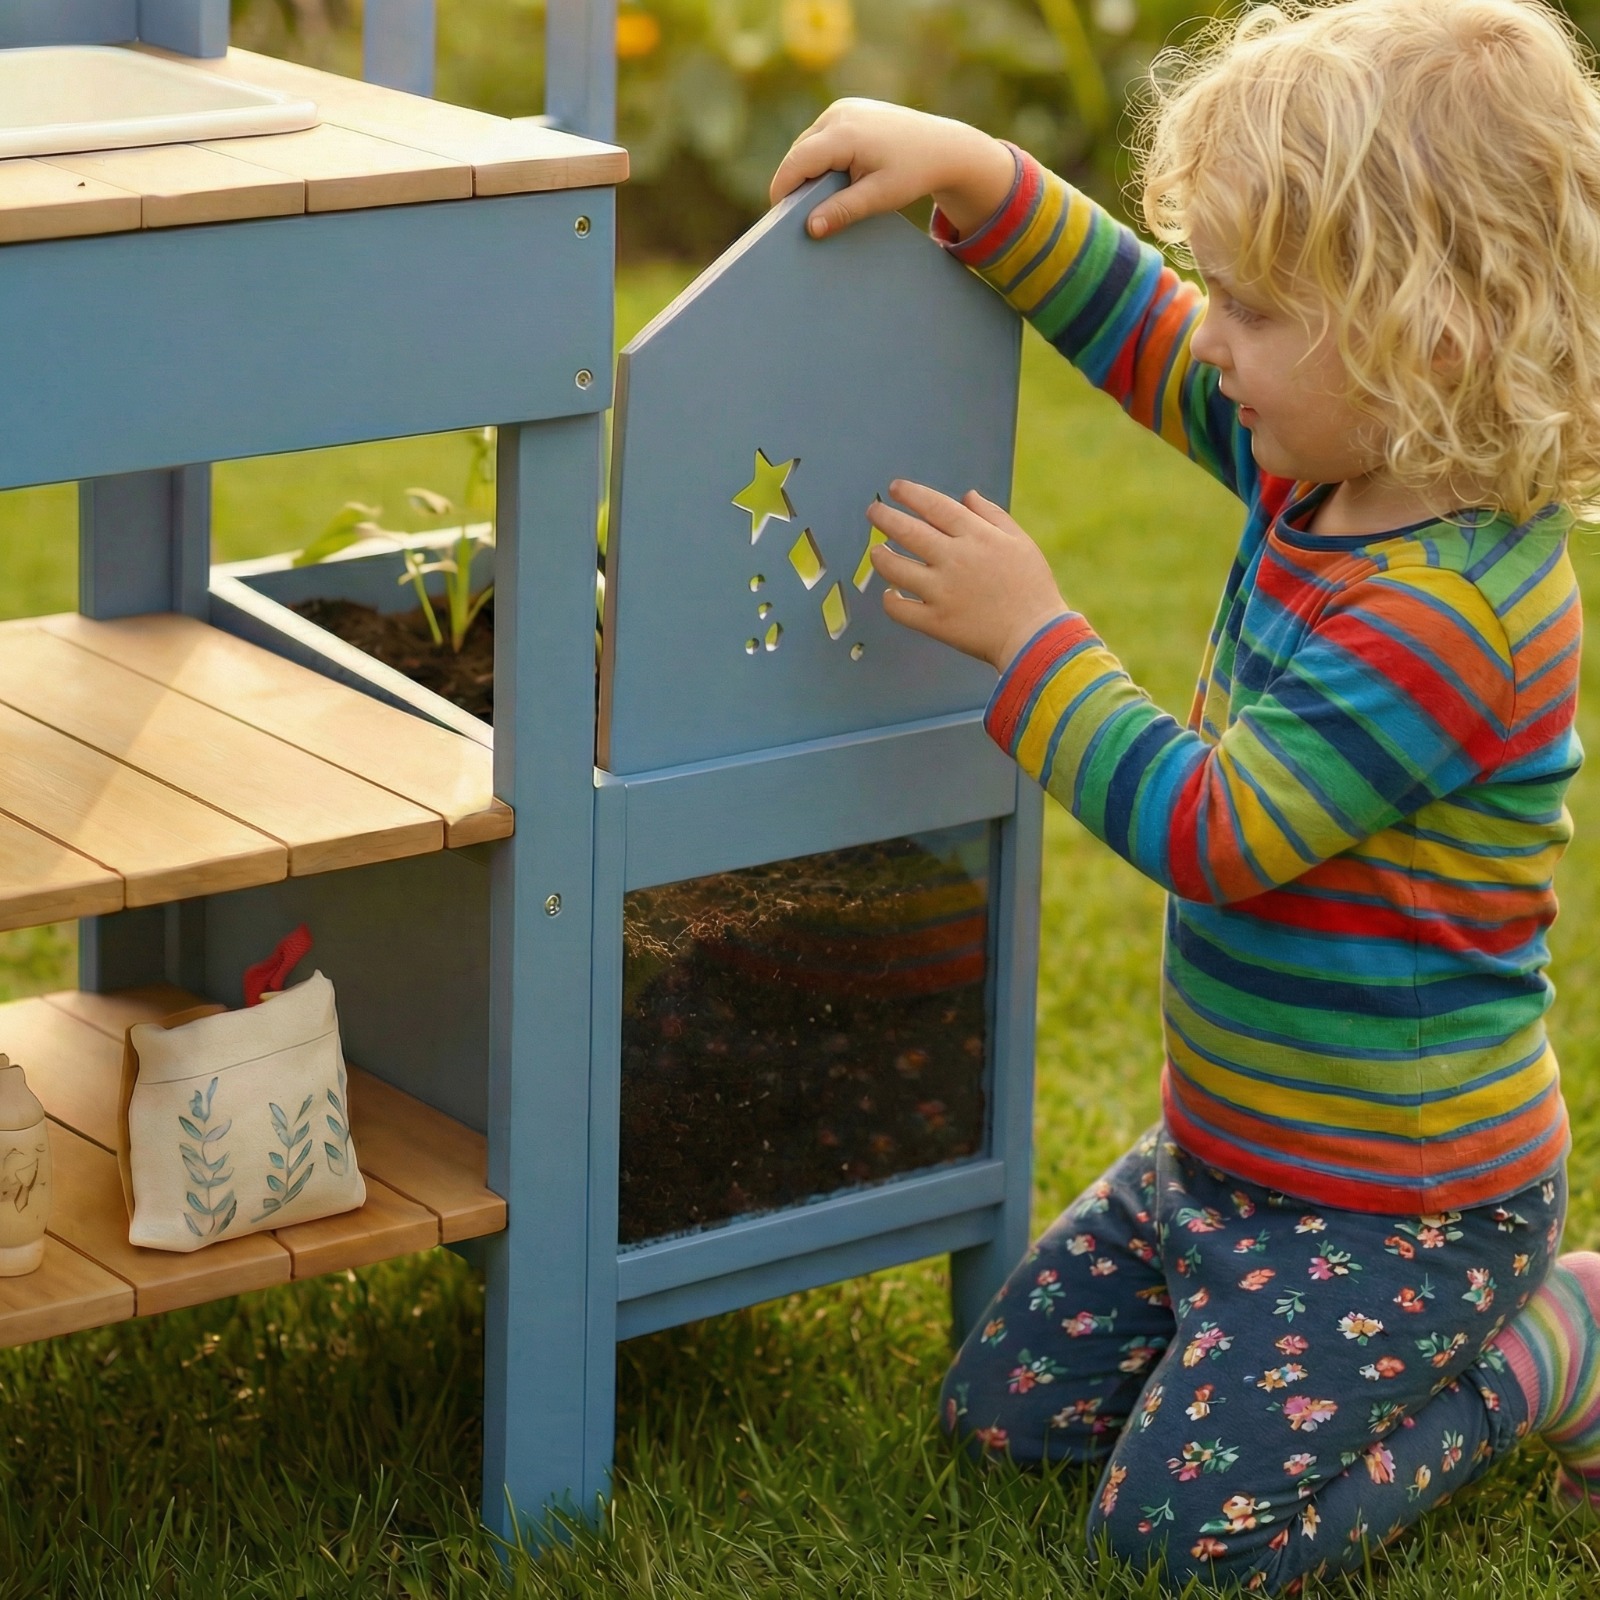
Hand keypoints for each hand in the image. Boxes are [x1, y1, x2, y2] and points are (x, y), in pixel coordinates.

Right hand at [769, 99, 1015, 241]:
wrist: (942, 146)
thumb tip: (810, 228)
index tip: (776, 216)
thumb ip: (843, 210)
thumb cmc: (914, 173)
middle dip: (795, 182)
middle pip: (799, 152)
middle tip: (794, 217)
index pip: (798, 161)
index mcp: (845, 133)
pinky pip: (821, 137)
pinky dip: (820, 159)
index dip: (783, 188)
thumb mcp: (880, 197)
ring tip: (814, 201)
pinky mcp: (847, 109)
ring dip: (807, 171)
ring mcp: (842, 108)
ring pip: (808, 144)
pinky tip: (830, 181)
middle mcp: (839, 113)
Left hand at [868, 480, 1068, 672]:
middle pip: (907, 531)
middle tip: (873, 512)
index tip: (895, 488)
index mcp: (976, 536)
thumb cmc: (1032, 587)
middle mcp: (954, 559)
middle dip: (885, 517)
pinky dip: (890, 599)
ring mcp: (942, 591)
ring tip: (877, 551)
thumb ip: (992, 515)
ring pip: (896, 568)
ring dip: (881, 556)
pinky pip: (900, 609)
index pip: (935, 506)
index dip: (911, 494)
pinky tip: (890, 593)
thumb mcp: (1020, 542)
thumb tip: (967, 495)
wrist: (1036, 636)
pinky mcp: (936, 621)